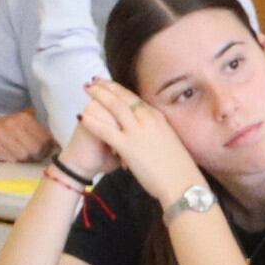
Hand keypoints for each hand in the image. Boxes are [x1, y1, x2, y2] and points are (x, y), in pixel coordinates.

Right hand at [0, 108, 55, 163]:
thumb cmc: (9, 130)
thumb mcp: (25, 123)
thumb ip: (42, 129)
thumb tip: (61, 141)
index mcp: (25, 117)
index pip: (45, 138)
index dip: (48, 147)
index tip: (47, 149)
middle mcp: (13, 123)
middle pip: (35, 149)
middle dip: (37, 155)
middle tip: (34, 155)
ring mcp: (1, 134)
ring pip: (23, 156)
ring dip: (24, 159)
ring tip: (22, 155)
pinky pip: (10, 158)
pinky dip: (12, 160)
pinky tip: (10, 155)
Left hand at [73, 80, 198, 203]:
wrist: (183, 183)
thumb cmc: (179, 168)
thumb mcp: (169, 141)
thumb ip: (157, 131)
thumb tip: (151, 132)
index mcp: (158, 118)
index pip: (135, 99)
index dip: (120, 90)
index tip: (109, 84)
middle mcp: (148, 119)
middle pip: (123, 97)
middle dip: (107, 87)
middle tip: (94, 81)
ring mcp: (138, 131)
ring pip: (114, 107)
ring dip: (98, 96)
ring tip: (86, 90)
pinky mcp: (128, 146)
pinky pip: (105, 130)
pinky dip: (92, 121)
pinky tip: (81, 116)